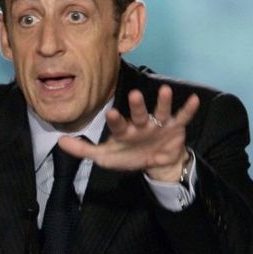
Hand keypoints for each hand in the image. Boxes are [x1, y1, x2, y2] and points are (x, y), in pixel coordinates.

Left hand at [58, 85, 198, 181]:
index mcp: (125, 130)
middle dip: (137, 105)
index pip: (118, 124)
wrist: (156, 164)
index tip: (110, 113)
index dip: (115, 119)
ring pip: (160, 110)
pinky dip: (188, 109)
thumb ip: (83, 150)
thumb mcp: (105, 157)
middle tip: (133, 95)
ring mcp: (159, 124)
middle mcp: (141, 123)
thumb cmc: (128, 156)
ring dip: (163, 101)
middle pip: (139, 113)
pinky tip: (194, 99)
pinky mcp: (175, 128)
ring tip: (165, 89)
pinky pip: (182, 117)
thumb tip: (59, 141)